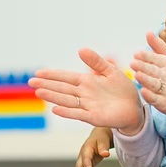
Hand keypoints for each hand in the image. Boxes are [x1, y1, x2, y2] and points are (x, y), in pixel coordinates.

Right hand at [29, 48, 143, 133]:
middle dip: (47, 85)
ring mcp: (88, 106)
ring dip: (53, 96)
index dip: (53, 75)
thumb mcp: (110, 71)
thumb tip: (80, 49)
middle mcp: (84, 94)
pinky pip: (78, 114)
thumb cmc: (123, 90)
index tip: (38, 72)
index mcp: (87, 82)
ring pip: (66, 100)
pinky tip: (55, 109)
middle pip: (62, 88)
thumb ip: (96, 62)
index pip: (66, 77)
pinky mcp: (94, 117)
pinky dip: (67, 112)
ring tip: (39, 92)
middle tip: (30, 82)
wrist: (135, 108)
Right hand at [75, 127, 112, 166]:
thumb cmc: (101, 138)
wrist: (98, 136)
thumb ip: (103, 148)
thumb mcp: (103, 141)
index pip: (86, 158)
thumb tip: (105, 154)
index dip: (87, 166)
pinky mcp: (84, 166)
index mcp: (86, 149)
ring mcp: (82, 161)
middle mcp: (82, 156)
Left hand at [131, 32, 165, 126]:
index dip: (146, 56)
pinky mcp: (164, 103)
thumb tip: (147, 32)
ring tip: (137, 75)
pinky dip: (150, 96)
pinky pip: (156, 99)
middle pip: (153, 70)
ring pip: (154, 84)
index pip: (155, 59)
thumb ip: (158, 46)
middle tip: (133, 63)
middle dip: (143, 66)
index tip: (136, 54)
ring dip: (145, 79)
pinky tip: (143, 92)